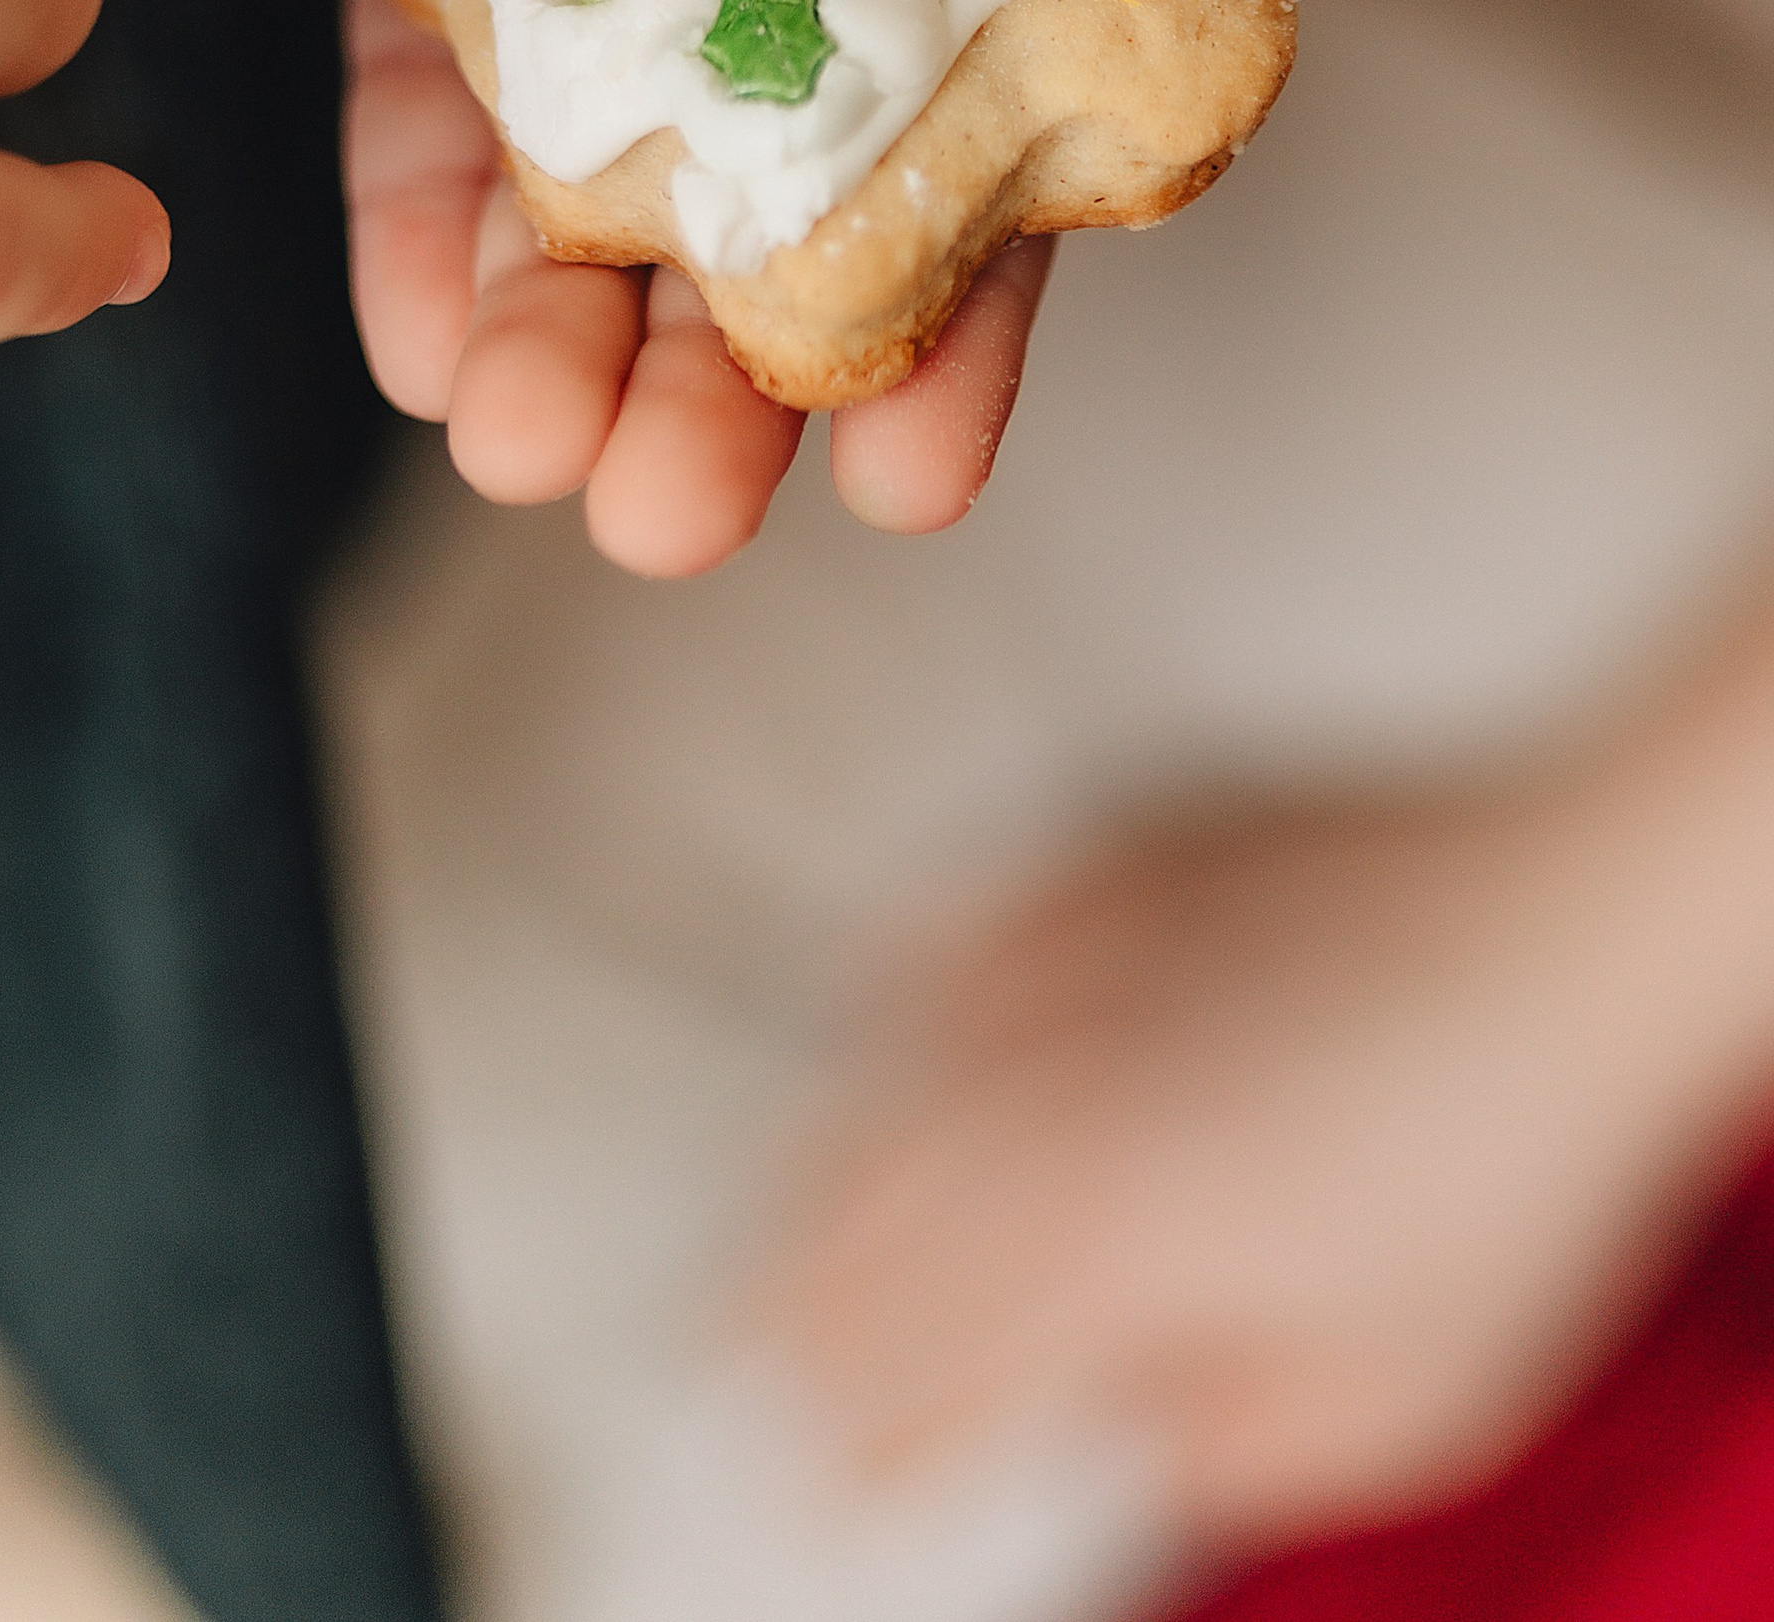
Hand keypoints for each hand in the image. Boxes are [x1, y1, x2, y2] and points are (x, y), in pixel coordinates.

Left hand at [342, 0, 1507, 574]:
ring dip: (557, 347)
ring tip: (517, 449)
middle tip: (666, 516)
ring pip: (597, 215)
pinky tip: (406, 334)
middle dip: (723, 395)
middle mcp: (807, 5)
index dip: (965, 333)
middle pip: (774, 246)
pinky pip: (428, 103)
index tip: (915, 476)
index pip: (993, 183)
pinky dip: (415, 218)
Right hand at [745, 772, 1769, 1551]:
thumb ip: (1218, 1442)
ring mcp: (1037, 953)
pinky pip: (931, 943)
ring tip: (805, 1243)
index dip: (872, 1450)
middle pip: (844, 1231)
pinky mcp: (1072, 858)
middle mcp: (1024, 1089)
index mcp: (1084, 1242)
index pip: (914, 1376)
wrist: (1566, 924)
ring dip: (830, 1185)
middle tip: (780, 1381)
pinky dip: (902, 1015)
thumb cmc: (1503, 1159)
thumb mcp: (1391, 1407)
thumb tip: (1128, 1419)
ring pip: (864, 1088)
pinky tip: (910, 1046)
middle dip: (807, 1324)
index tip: (854, 1488)